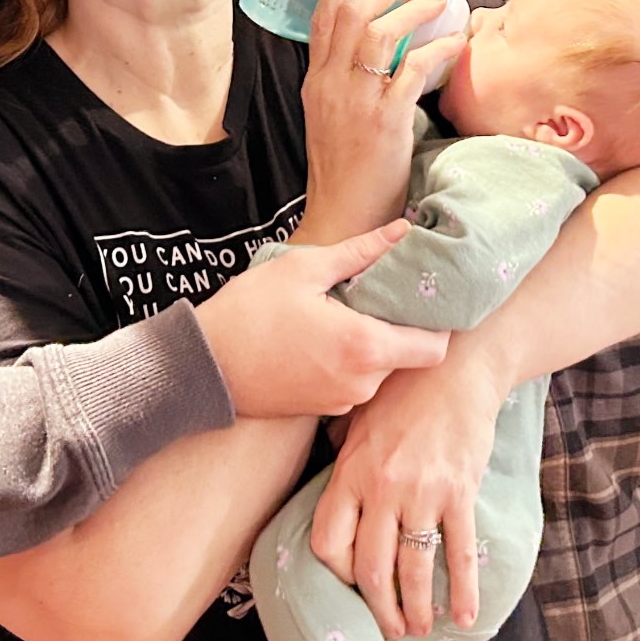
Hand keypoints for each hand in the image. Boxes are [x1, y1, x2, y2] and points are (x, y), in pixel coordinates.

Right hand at [196, 221, 448, 416]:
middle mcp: (361, 382)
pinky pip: (354, 383)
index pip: (435, 347)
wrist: (201, 365)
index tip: (423, 298)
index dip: (437, 323)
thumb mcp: (304, 269)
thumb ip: (361, 252)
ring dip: (372, 344)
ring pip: (380, 371)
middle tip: (379, 297)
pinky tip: (325, 338)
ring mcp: (341, 401)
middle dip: (399, 328)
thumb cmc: (250, 312)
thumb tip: (401, 230)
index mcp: (365, 346)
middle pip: (408, 357)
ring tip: (345, 314)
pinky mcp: (322, 410)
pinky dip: (350, 362)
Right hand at [300, 0, 462, 240]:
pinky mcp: (384, 120)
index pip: (321, 20)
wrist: (342, 217)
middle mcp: (331, 85)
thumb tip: (374, 56)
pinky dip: (438, 50)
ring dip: (414, 12)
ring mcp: (356, 101)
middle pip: (352, 16)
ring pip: (380, 34)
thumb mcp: (329, 119)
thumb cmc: (343, 171)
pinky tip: (457, 44)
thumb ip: (344, 84)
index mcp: (315, 83)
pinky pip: (413, 70)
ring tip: (440, 3)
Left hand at [310, 353, 506, 638]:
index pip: (328, 542)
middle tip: (389, 628)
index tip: (352, 584)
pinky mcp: (460, 492)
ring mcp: (422, 493)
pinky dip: (462, 591)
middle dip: (379, 609)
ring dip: (416, 610)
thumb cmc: (405, 386)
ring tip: (420, 628)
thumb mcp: (358, 414)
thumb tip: (329, 473)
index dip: (337, 574)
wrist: (459, 363)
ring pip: (412, 570)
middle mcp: (381, 488)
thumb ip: (342, 451)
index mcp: (350, 471)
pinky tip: (464, 616)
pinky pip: (459, 553)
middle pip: (371, 569)